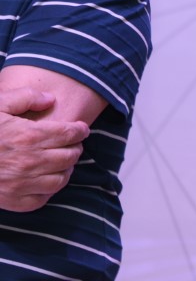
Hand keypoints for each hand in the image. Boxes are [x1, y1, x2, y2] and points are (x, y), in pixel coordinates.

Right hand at [0, 87, 88, 211]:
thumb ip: (26, 97)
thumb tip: (50, 99)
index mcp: (29, 136)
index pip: (69, 133)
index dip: (80, 130)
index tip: (81, 128)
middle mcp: (29, 162)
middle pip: (69, 156)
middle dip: (75, 148)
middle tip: (73, 144)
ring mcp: (21, 184)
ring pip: (60, 179)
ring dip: (67, 169)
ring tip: (64, 161)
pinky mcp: (11, 201)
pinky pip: (41, 199)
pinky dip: (49, 190)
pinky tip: (47, 180)